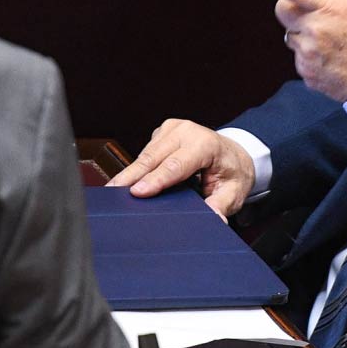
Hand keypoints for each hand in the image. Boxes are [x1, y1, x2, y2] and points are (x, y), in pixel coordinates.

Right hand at [108, 119, 256, 217]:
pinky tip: (128, 183)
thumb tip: (213, 218)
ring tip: (113, 191)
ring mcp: (173, 129)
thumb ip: (221, 205)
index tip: (136, 192)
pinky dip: (137, 168)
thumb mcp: (234, 193)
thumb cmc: (232, 172)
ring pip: (145, 154)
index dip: (155, 180)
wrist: (235, 154)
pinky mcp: (162, 132)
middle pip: (153, 158)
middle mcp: (187, 131)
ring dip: (131, 173)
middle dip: (131, 176)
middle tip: (112, 193)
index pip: (176, 165)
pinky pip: (145, 152)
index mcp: (206, 144)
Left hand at [236, 0, 346, 102]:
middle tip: (312, 13)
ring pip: (292, 38)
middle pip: (282, 11)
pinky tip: (336, 62)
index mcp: (329, 8)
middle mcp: (314, 30)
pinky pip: (300, 60)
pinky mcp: (308, 76)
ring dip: (306, 36)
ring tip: (337, 46)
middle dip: (291, 8)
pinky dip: (313, 58)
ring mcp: (309, 55)